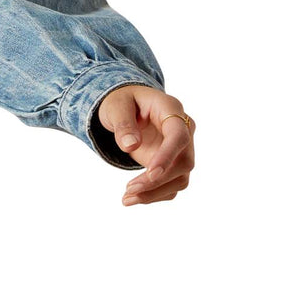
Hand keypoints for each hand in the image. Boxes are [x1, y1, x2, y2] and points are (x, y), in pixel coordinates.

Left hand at [97, 85, 195, 206]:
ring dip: (155, 192)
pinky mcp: (173, 164)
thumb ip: (123, 123)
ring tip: (126, 199)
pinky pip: (171, 184)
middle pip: (184, 162)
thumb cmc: (122, 101)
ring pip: (180, 178)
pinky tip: (133, 198)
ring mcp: (181, 149)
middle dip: (158, 180)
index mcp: (171, 109)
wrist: (127, 106)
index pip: (179, 136)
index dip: (168, 156)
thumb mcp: (116, 105)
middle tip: (128, 189)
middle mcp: (183, 130)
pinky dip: (154, 194)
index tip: (151, 174)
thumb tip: (130, 145)